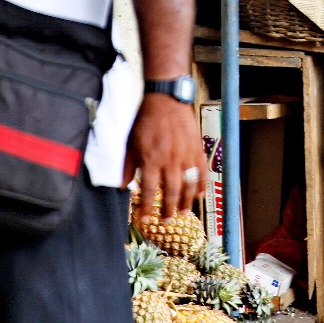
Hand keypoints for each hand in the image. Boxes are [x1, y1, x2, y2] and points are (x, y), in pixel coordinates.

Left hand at [124, 92, 206, 220]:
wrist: (166, 100)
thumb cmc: (145, 121)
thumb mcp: (130, 143)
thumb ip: (127, 167)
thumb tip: (122, 187)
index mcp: (151, 160)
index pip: (148, 190)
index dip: (146, 207)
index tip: (145, 219)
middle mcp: (170, 161)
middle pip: (171, 191)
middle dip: (168, 209)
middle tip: (167, 221)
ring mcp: (186, 155)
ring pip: (188, 185)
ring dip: (186, 201)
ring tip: (183, 213)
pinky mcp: (197, 149)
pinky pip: (201, 171)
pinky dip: (201, 184)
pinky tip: (198, 194)